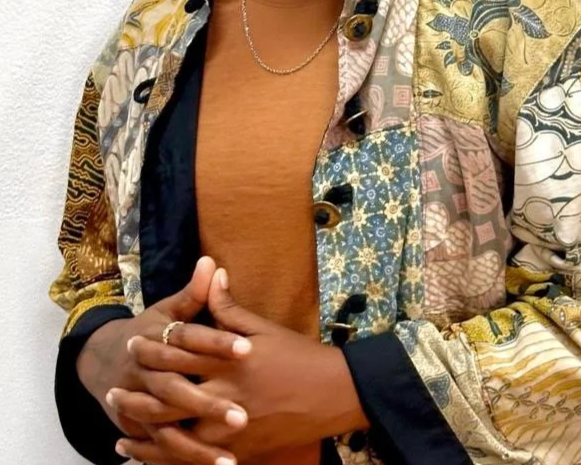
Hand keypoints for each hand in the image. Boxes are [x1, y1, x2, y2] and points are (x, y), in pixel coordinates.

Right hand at [77, 256, 249, 442]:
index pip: (189, 340)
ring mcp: (139, 404)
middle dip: (208, 404)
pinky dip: (183, 461)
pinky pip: (160, 450)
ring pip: (167, 428)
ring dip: (196, 447)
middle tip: (242, 416)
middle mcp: (145, 374)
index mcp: (156, 339)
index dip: (216, 344)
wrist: (103, 360)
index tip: (247, 348)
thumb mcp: (167, 311)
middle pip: (176, 389)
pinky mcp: (139, 428)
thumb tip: (212, 262)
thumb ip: (193, 293)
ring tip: (231, 459)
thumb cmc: (150, 332)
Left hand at [114, 268, 368, 463]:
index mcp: (229, 362)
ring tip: (120, 435)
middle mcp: (225, 396)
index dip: (153, 348)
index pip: (181, 353)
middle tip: (112, 394)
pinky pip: (196, 461)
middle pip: (170, 400)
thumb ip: (229, 306)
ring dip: (146, 438)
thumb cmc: (299, 356)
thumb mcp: (263, 327)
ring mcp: (231, 429)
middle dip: (138, 398)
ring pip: (178, 439)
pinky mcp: (240, 451)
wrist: (333, 394)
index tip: (130, 343)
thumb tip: (211, 271)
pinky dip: (168, 463)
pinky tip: (150, 463)